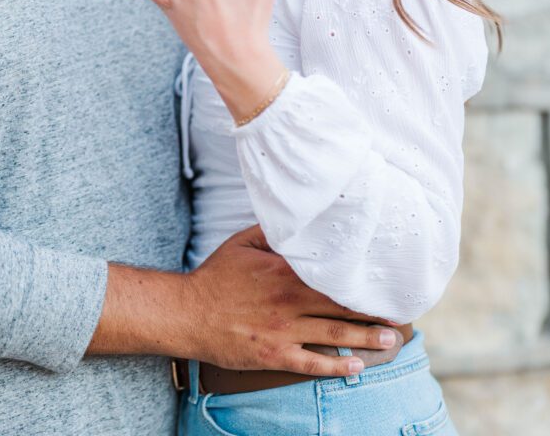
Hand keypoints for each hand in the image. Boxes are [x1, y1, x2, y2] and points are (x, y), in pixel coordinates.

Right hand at [183, 226, 399, 375]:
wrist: (188, 312)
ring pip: (333, 334)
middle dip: (373, 311)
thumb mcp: (243, 242)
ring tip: (391, 340)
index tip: (384, 278)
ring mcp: (283, 330)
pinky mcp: (273, 355)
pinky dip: (335, 367)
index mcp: (285, 270)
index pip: (332, 273)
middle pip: (341, 305)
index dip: (360, 278)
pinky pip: (310, 364)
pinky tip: (355, 367)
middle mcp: (289, 300)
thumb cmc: (217, 275)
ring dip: (366, 338)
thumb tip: (299, 220)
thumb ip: (274, 231)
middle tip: (401, 313)